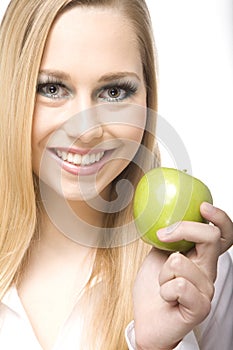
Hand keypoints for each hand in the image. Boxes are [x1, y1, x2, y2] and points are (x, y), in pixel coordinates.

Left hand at [133, 203, 231, 349]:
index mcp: (201, 256)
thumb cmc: (153, 288)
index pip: (222, 234)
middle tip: (164, 235)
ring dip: (162, 272)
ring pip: (181, 262)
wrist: (147, 320)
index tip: (202, 206)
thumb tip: (161, 215)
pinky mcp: (201, 306)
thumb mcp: (158, 254)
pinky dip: (165, 289)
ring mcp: (207, 289)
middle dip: (184, 230)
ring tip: (163, 284)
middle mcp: (208, 270)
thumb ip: (167, 237)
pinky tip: (167, 298)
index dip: (219, 218)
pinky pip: (180, 285)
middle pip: (211, 237)